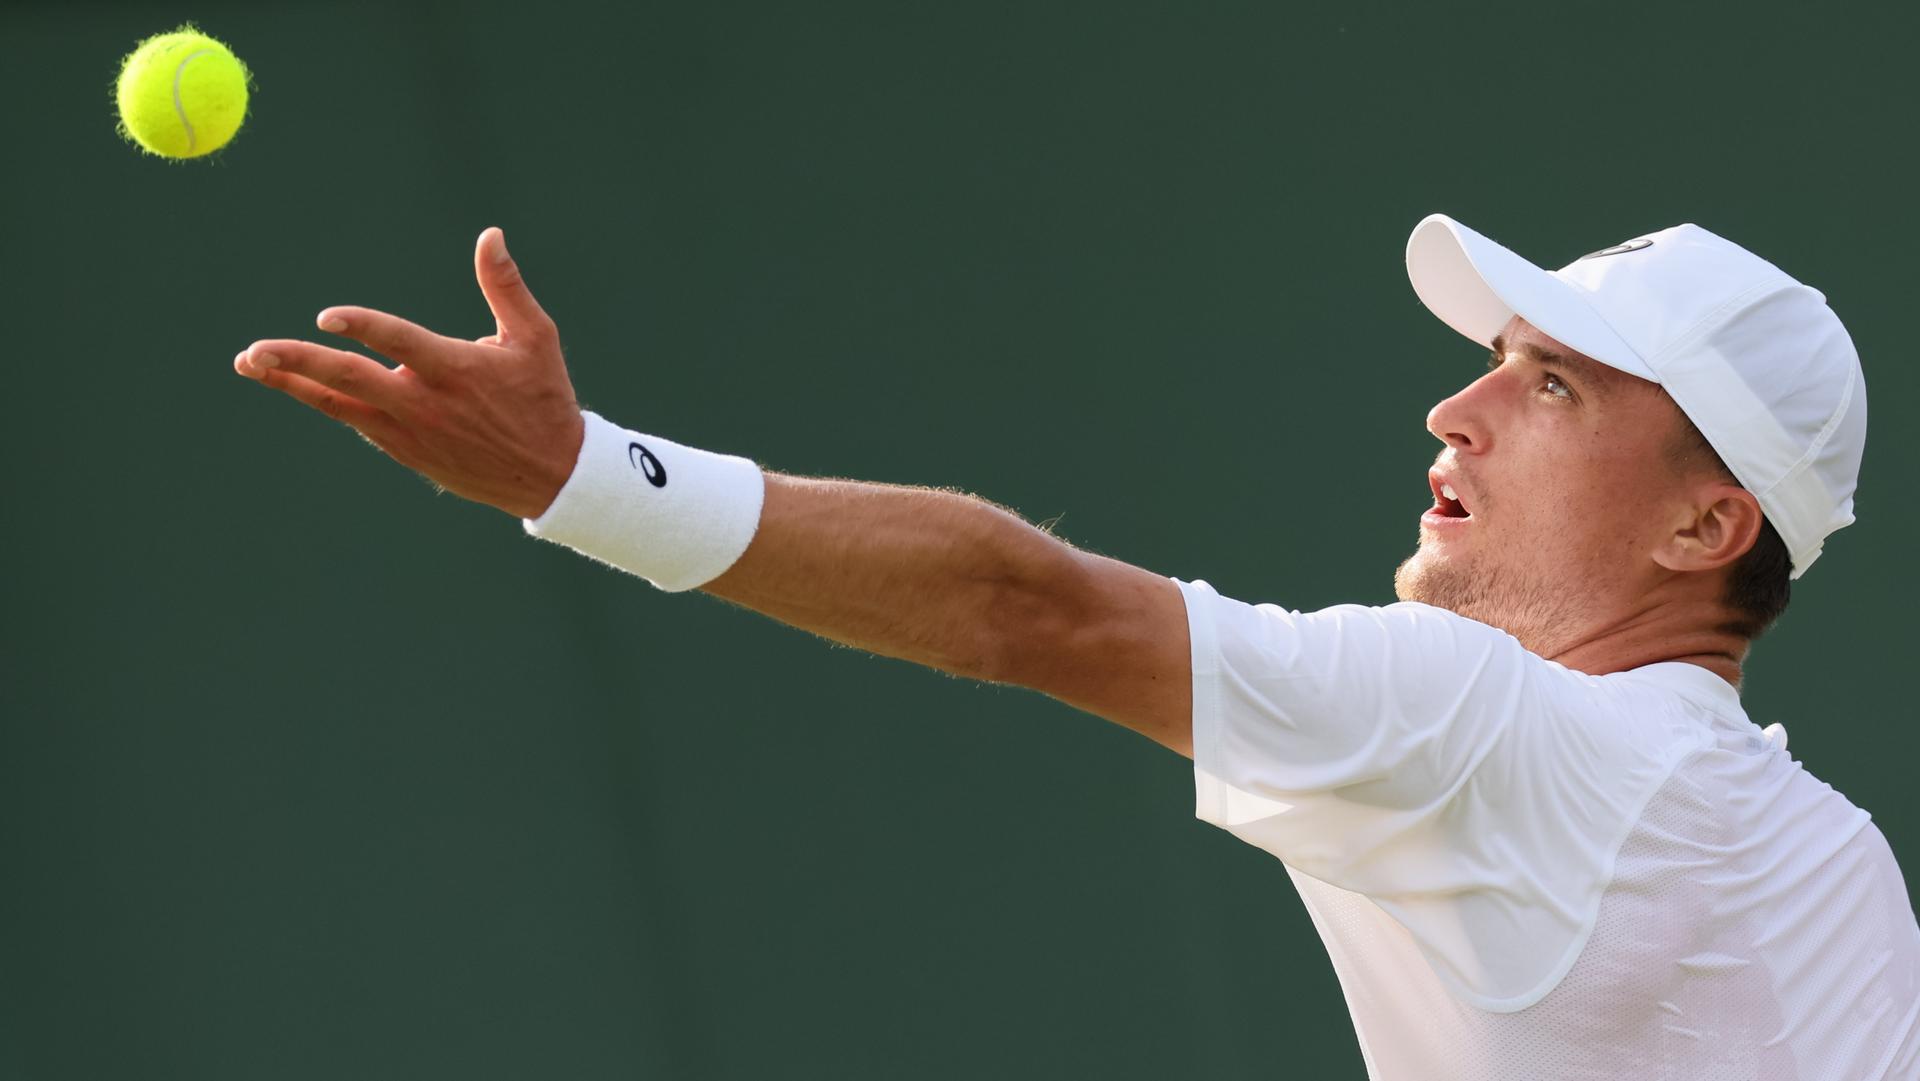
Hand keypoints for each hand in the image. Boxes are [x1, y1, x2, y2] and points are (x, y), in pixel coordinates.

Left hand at [234, 228, 586, 519]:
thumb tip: (489, 235)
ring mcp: (410, 432)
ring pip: (340, 405)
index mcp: (456, 370)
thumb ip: (505, 286)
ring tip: (250, 364)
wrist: (551, 476)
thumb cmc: (544, 398)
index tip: (327, 317)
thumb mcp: (535, 338)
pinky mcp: (405, 451)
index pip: (399, 343)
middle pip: (350, 380)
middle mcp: (425, 404)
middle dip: (298, 364)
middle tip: (254, 352)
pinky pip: (356, 421)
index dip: (362, 327)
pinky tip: (298, 384)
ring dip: (293, 384)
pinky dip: (325, 401)